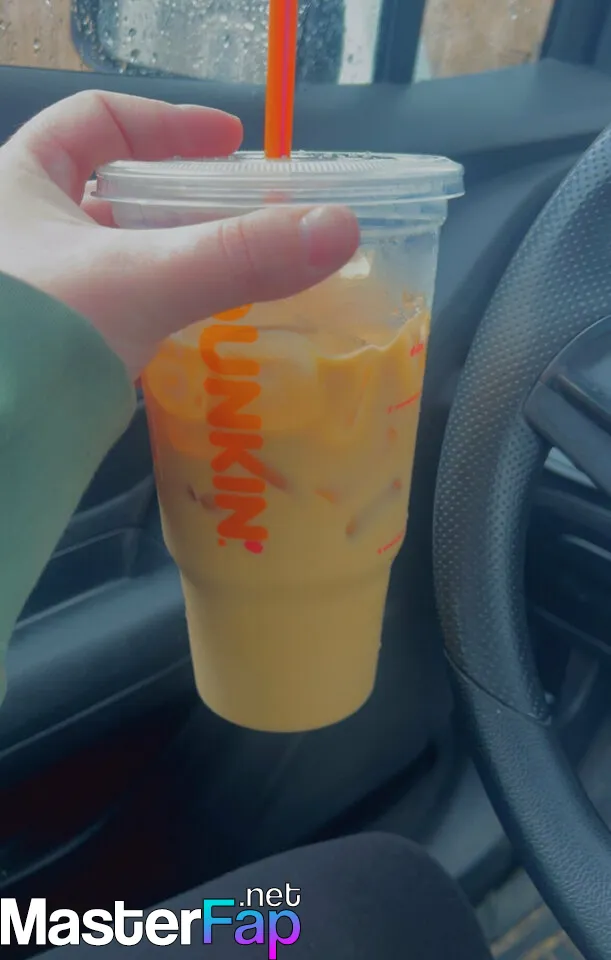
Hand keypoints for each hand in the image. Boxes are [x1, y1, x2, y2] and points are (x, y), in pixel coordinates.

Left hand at [0, 91, 358, 378]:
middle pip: (113, 195)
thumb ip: (237, 256)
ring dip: (171, 266)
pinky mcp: (43, 344)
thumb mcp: (142, 281)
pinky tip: (190, 337)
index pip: (98, 119)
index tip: (232, 144)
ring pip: (113, 260)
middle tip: (248, 226)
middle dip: (183, 207)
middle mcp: (17, 228)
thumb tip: (339, 228)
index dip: (169, 124)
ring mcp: (31, 291)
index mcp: (18, 179)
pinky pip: (108, 312)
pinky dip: (151, 315)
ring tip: (234, 283)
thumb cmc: (39, 330)